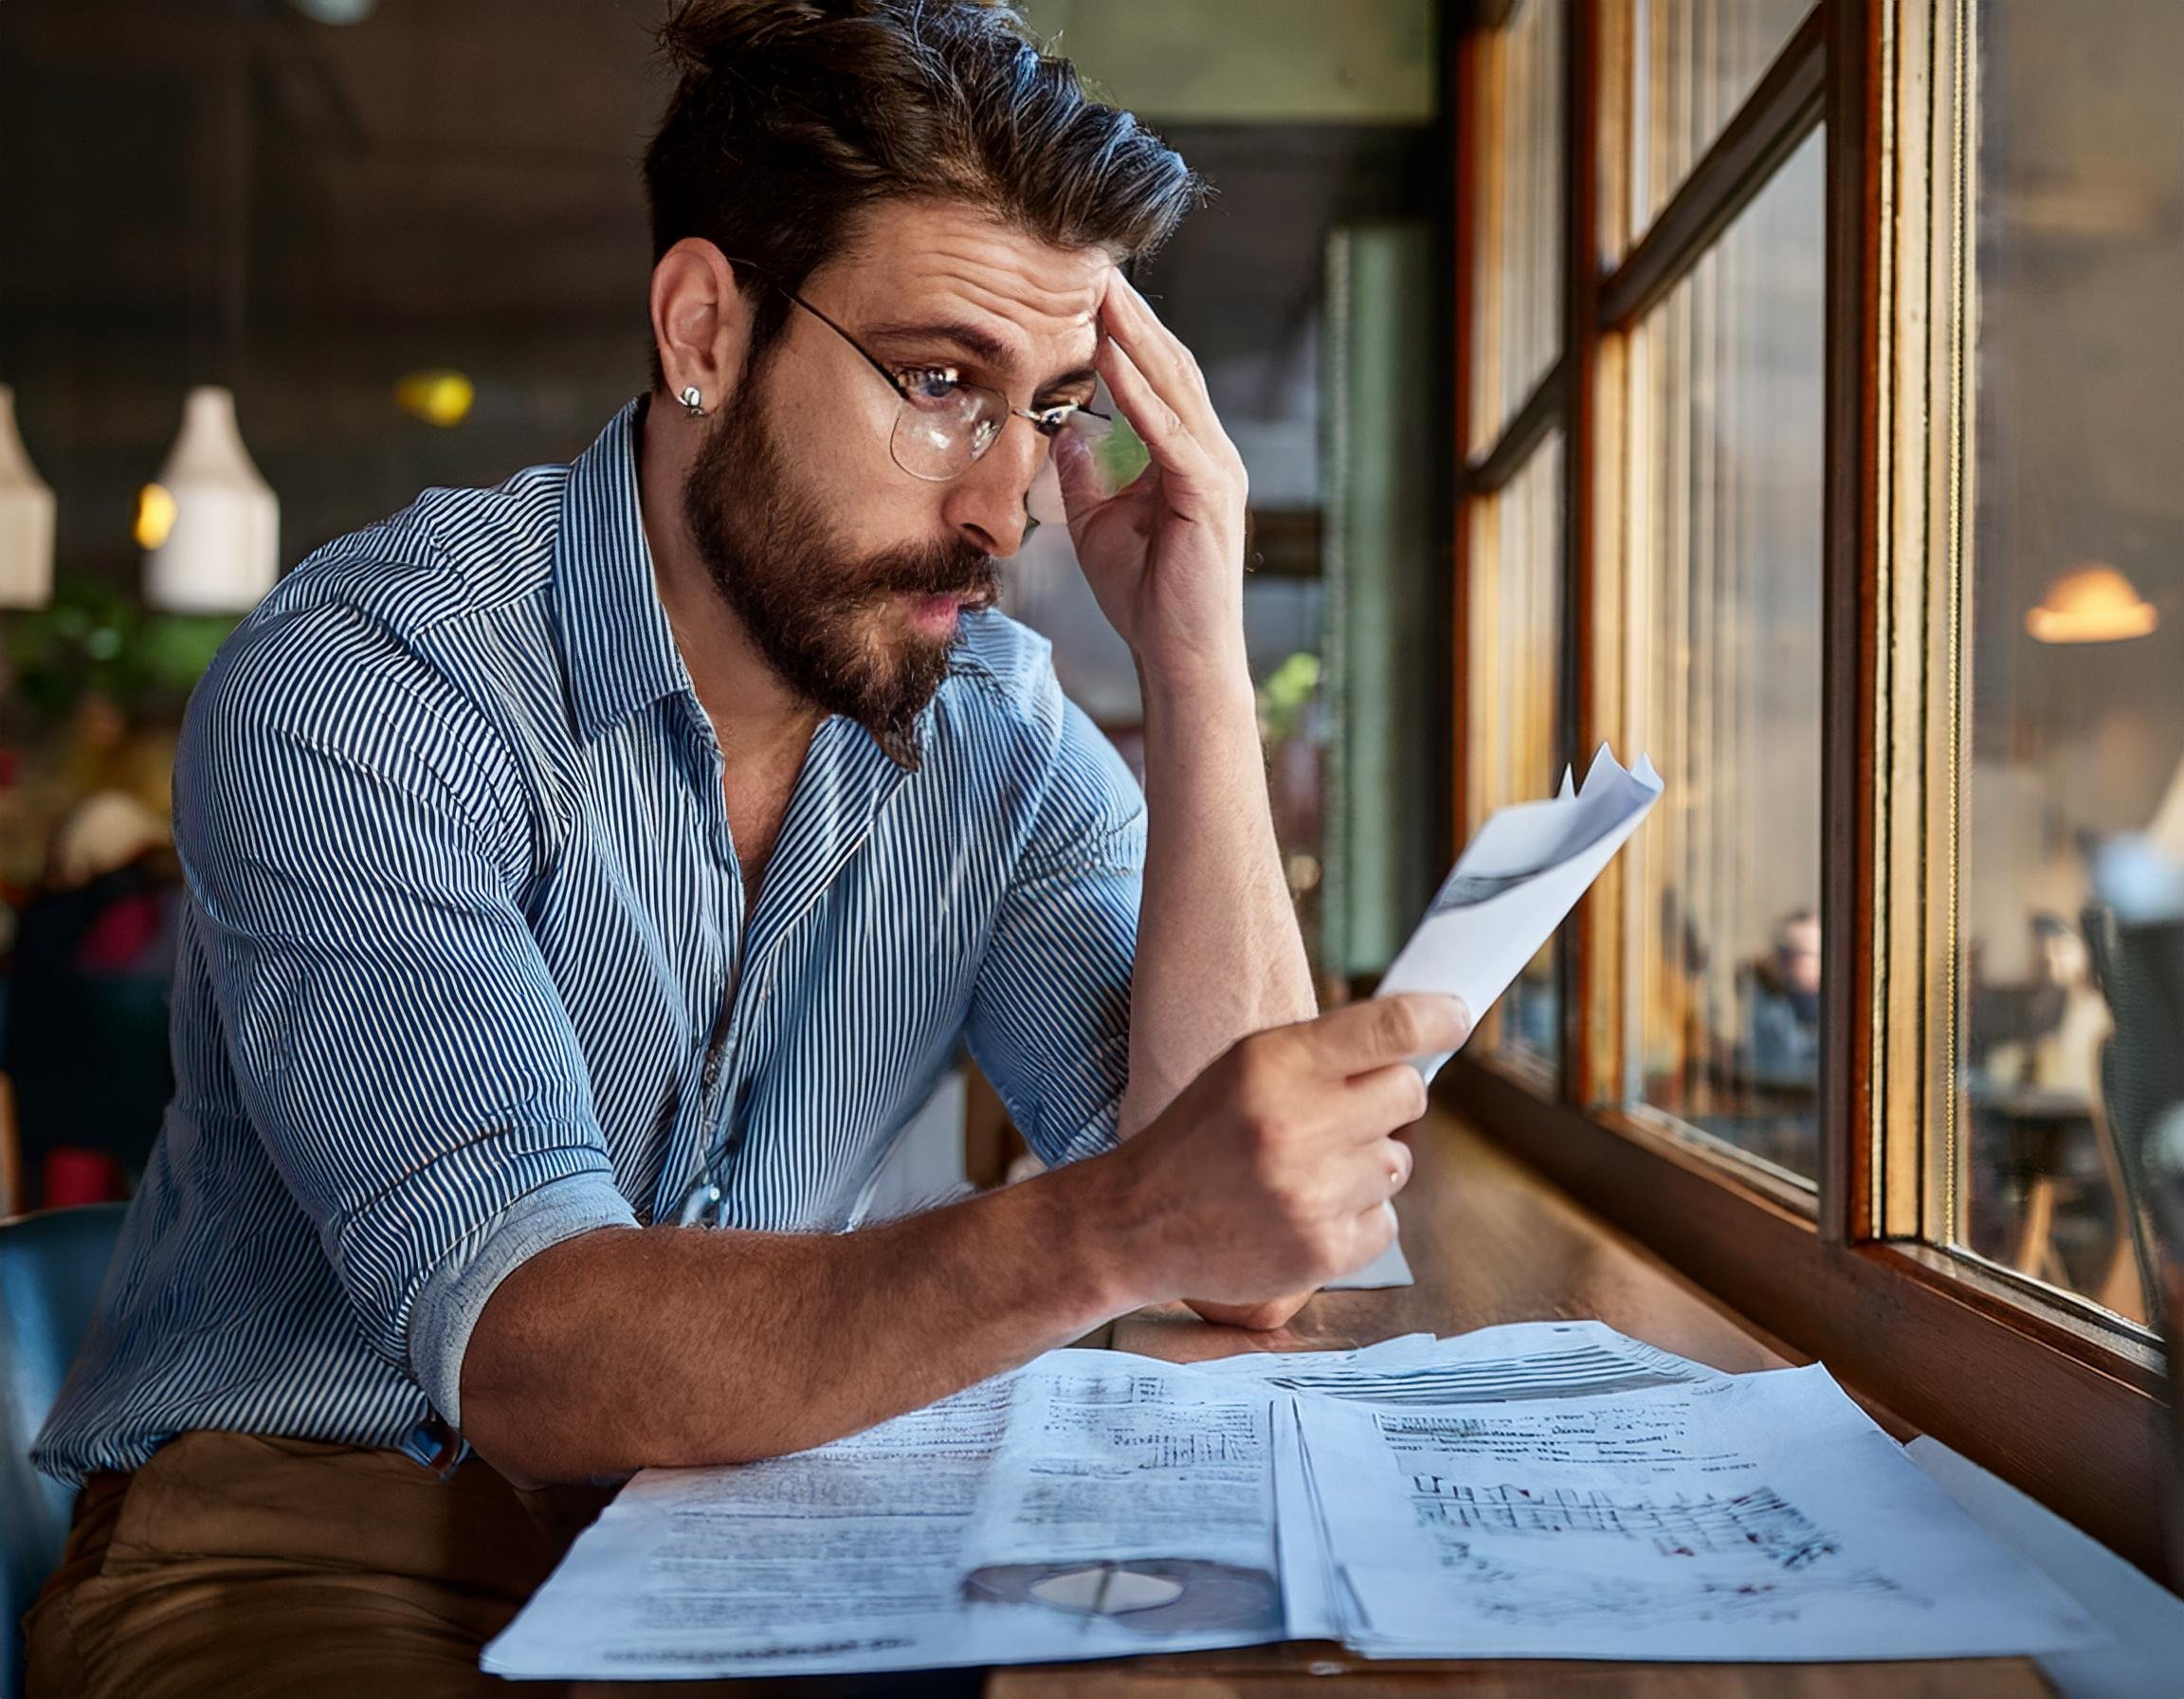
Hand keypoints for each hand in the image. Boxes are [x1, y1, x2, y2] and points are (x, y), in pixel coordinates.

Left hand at [1053, 271, 1249, 686]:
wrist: (1180, 656)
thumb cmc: (1147, 598)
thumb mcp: (1099, 524)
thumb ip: (1087, 475)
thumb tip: (1065, 430)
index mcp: (1188, 455)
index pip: (1158, 377)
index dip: (1125, 331)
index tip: (1087, 289)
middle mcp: (1211, 453)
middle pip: (1170, 366)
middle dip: (1132, 315)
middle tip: (1093, 263)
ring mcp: (1215, 469)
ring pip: (1173, 385)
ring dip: (1134, 335)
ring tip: (1100, 290)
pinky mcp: (1207, 493)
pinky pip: (1168, 431)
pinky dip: (1138, 391)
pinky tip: (1110, 355)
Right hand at [1108, 994, 1471, 1309]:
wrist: (1138, 1221)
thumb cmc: (1202, 1133)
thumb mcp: (1245, 1067)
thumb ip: (1323, 1053)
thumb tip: (1420, 1043)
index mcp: (1274, 1064)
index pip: (1391, 1028)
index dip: (1440, 1018)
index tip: (1456, 1018)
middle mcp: (1297, 1126)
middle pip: (1406, 1093)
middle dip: (1385, 1099)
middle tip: (1342, 1113)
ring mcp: (1313, 1194)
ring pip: (1399, 1161)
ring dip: (1366, 1163)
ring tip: (1307, 1170)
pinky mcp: (1323, 1251)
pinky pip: (1388, 1221)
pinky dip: (1357, 1217)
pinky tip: (1307, 1212)